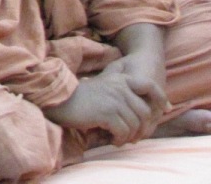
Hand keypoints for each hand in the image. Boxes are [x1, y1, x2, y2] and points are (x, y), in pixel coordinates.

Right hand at [44, 67, 167, 144]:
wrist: (58, 100)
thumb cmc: (81, 97)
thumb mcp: (105, 87)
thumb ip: (123, 91)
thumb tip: (149, 105)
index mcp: (120, 79)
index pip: (150, 87)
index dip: (160, 101)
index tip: (160, 112)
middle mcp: (120, 87)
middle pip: (145, 113)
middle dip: (141, 129)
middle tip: (130, 136)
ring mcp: (115, 99)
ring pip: (135, 125)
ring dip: (128, 136)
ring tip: (117, 138)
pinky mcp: (108, 112)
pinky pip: (124, 132)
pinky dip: (118, 139)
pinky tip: (110, 139)